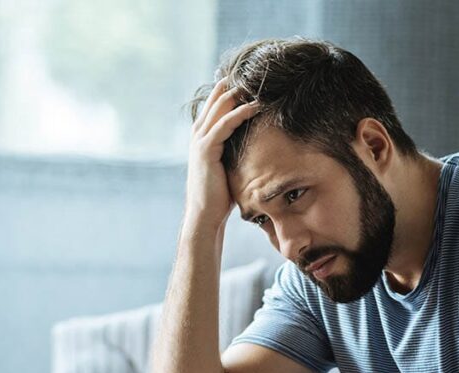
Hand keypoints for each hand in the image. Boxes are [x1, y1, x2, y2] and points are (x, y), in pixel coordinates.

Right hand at [185, 78, 259, 231]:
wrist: (205, 214)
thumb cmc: (220, 194)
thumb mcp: (230, 165)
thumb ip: (236, 150)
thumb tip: (259, 143)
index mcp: (203, 134)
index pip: (217, 102)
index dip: (233, 88)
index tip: (254, 78)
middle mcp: (199, 132)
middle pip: (217, 97)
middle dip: (237, 83)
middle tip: (259, 71)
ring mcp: (200, 139)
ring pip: (220, 106)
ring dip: (240, 93)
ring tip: (260, 82)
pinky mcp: (206, 149)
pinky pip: (225, 123)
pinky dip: (240, 112)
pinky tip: (256, 106)